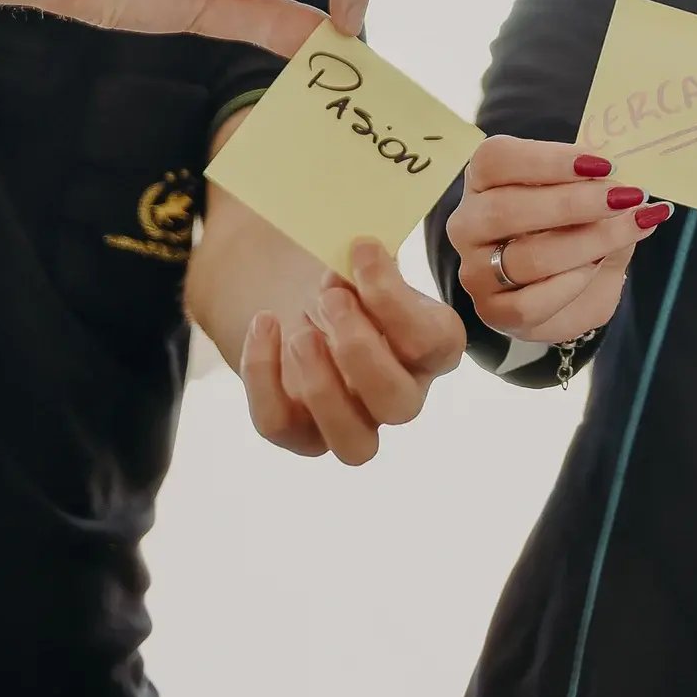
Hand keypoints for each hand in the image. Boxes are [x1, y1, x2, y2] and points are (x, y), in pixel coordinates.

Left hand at [239, 238, 464, 464]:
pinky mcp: (303, 434)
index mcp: (433, 348)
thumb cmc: (349, 285)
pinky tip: (263, 326)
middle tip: (331, 298)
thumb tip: (357, 254)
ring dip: (322, 387)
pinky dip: (264, 378)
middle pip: (400, 404)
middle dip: (360, 351)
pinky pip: (280, 426)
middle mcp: (403, 393)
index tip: (360, 249)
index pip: (433, 341)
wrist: (302, 305)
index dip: (394, 299)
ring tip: (300, 333)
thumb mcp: (363, 267)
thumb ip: (367, 266)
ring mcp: (356, 421)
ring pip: (355, 446)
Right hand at [446, 137, 672, 343]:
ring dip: (589, 243)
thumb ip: (603, 191)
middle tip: (624, 197)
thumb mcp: (590, 202)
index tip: (602, 163)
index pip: (497, 159)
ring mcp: (476, 271)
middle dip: (573, 203)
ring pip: (528, 257)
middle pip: (507, 209)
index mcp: (484, 180)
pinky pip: (532, 302)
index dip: (548, 159)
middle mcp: (468, 223)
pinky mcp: (494, 311)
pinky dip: (573, 284)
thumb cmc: (574, 229)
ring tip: (630, 231)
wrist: (570, 292)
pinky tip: (597, 269)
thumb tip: (631, 192)